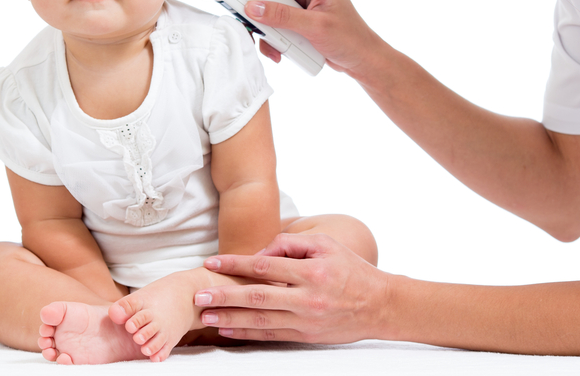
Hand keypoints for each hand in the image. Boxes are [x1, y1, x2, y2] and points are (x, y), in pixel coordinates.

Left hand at [192, 233, 389, 343]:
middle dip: (225, 296)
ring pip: (260, 320)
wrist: (379, 305)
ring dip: (230, 318)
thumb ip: (292, 243)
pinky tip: (228, 329)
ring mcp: (306, 320)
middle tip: (199, 294)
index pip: (264, 265)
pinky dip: (247, 333)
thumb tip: (260, 252)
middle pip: (257, 297)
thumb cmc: (350, 269)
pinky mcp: (306, 336)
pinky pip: (270, 335)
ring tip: (206, 314)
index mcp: (311, 271)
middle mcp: (307, 298)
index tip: (212, 262)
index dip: (235, 263)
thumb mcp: (326, 244)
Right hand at [225, 0, 383, 75]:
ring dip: (263, 22)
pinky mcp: (296, 15)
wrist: (362, 60)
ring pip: (267, 2)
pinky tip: (277, 49)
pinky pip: (273, 18)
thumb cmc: (351, 38)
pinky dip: (271, 34)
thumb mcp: (316, 27)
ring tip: (266, 39)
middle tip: (240, 10)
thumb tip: (252, 7)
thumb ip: (283, 16)